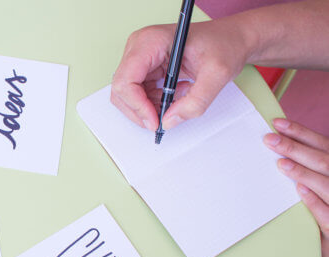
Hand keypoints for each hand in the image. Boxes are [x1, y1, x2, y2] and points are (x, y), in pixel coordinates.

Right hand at [111, 20, 252, 130]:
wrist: (232, 38)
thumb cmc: (225, 44)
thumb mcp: (218, 74)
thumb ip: (196, 101)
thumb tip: (169, 121)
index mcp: (150, 41)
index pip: (126, 80)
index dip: (137, 105)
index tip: (155, 121)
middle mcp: (139, 47)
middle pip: (121, 89)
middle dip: (140, 110)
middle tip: (163, 121)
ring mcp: (139, 57)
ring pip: (127, 95)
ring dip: (148, 108)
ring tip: (177, 102)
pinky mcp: (145, 67)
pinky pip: (138, 94)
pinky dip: (154, 103)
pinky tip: (176, 96)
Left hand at [264, 119, 328, 256]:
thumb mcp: (323, 183)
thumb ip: (312, 167)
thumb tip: (282, 149)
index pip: (324, 145)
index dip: (302, 133)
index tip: (277, 123)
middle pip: (324, 160)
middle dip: (296, 147)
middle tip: (269, 139)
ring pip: (327, 184)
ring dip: (304, 172)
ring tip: (281, 163)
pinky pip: (328, 213)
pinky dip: (315, 201)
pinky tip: (300, 190)